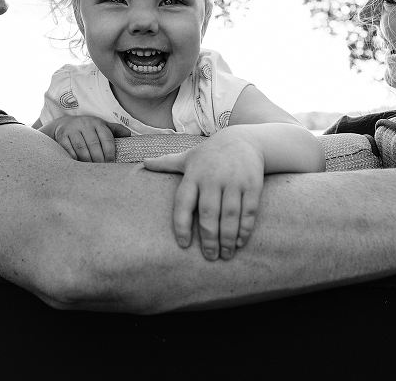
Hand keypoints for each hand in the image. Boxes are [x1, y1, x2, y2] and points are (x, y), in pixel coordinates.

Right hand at [40, 116, 129, 162]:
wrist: (65, 124)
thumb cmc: (88, 128)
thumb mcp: (101, 126)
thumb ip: (115, 130)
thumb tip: (129, 135)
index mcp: (97, 123)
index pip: (106, 137)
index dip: (110, 151)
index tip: (112, 163)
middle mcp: (85, 124)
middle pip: (94, 144)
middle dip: (99, 158)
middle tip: (103, 169)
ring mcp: (72, 130)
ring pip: (81, 148)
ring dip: (88, 160)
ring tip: (92, 169)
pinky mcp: (62, 136)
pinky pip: (68, 150)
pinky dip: (74, 158)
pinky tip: (79, 165)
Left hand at [143, 128, 264, 260]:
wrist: (243, 139)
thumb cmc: (210, 154)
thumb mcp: (188, 157)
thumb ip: (166, 163)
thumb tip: (143, 163)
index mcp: (194, 175)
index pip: (183, 203)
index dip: (181, 225)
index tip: (183, 244)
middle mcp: (213, 178)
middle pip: (208, 213)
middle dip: (209, 238)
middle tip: (210, 257)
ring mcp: (234, 181)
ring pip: (230, 215)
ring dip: (228, 238)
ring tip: (225, 255)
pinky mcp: (252, 184)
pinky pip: (249, 211)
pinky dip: (245, 229)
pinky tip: (240, 242)